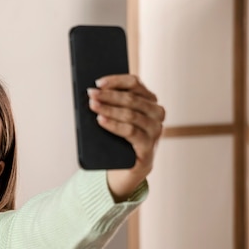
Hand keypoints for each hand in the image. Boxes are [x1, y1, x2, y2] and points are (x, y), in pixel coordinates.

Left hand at [87, 74, 164, 200]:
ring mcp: (155, 130)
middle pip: (131, 98)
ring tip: (93, 105)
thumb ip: (113, 104)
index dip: (116, 81)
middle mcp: (157, 113)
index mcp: (150, 101)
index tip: (98, 82)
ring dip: (109, 109)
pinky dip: (114, 125)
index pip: (134, 83)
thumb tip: (94, 92)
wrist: (129, 168)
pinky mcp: (148, 147)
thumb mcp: (118, 118)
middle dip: (108, 95)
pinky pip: (130, 131)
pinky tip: (101, 120)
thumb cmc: (120, 139)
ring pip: (130, 114)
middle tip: (91, 93)